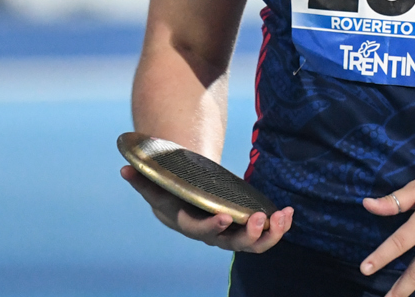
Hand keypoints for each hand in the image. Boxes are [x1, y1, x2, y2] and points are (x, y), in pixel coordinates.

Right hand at [120, 164, 293, 252]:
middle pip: (233, 244)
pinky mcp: (248, 229)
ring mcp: (233, 235)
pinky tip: (289, 212)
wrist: (187, 203)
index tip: (225, 216)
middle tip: (260, 218)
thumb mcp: (157, 187)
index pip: (201, 231)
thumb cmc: (171, 193)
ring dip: (270, 234)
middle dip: (249, 234)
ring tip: (282, 216)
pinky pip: (266, 235)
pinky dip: (279, 226)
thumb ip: (143, 180)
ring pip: (254, 244)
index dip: (213, 226)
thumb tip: (125, 168)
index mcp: (192, 225)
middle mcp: (214, 236)